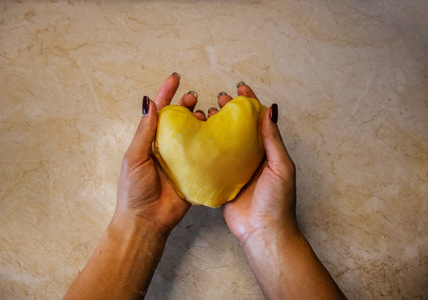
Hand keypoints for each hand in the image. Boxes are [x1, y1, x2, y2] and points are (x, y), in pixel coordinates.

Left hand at [116, 73, 200, 234]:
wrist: (146, 222)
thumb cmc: (134, 190)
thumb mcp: (135, 157)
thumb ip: (144, 131)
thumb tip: (149, 102)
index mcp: (151, 142)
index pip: (160, 113)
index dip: (167, 94)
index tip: (176, 78)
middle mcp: (168, 149)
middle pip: (180, 121)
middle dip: (186, 106)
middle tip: (194, 98)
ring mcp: (182, 161)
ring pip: (195, 135)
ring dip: (200, 123)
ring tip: (205, 116)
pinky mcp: (195, 175)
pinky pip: (205, 157)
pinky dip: (213, 145)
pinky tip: (219, 136)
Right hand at [214, 82, 297, 245]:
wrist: (264, 233)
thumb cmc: (278, 202)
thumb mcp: (281, 167)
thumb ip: (273, 140)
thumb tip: (269, 109)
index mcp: (267, 151)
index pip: (258, 121)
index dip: (250, 102)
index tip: (240, 88)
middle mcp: (251, 157)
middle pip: (238, 128)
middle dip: (229, 111)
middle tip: (218, 99)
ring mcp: (235, 169)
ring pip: (223, 142)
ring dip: (214, 127)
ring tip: (203, 114)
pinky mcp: (222, 182)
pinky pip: (212, 162)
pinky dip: (204, 149)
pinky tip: (194, 139)